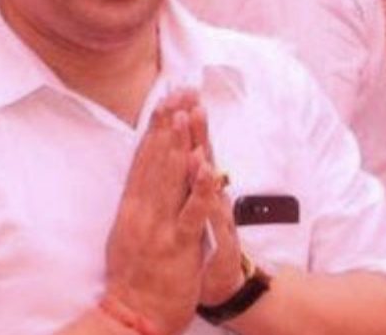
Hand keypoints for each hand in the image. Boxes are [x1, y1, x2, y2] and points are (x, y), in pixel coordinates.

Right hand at [104, 91, 213, 333]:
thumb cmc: (133, 274)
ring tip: (185, 113)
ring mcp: (159, 226)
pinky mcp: (177, 245)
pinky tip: (204, 164)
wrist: (132, 313)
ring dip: (179, 144)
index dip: (155, 129)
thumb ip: (137, 203)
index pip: (143, 159)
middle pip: (156, 160)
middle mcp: (142, 210)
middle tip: (176, 92)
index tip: (163, 102)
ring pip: (170, 178)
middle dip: (168, 124)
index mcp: (132, 206)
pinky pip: (191, 212)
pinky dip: (198, 187)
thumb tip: (143, 176)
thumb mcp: (127, 232)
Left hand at [188, 106, 244, 305]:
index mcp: (189, 197)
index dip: (177, 125)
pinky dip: (206, 190)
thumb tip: (168, 167)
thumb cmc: (187, 262)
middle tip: (183, 89)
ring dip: (198, 142)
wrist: (214, 296)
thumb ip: (176, 194)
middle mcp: (203, 201)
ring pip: (204, 175)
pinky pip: (208, 212)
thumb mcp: (179, 223)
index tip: (170, 94)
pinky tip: (206, 167)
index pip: (183, 154)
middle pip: (194, 155)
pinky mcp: (217, 241)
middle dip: (188, 122)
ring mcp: (209, 218)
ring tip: (192, 112)